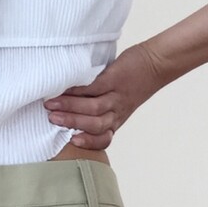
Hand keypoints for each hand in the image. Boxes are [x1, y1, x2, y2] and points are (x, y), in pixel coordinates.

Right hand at [43, 42, 164, 150]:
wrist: (156, 63)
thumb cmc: (134, 83)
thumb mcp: (119, 103)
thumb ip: (99, 109)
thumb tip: (70, 110)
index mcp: (115, 121)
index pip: (103, 139)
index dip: (88, 143)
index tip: (72, 141)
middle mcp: (116, 112)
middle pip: (93, 125)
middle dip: (70, 123)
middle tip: (51, 119)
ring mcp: (116, 96)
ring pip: (92, 108)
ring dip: (70, 107)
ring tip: (52, 104)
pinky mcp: (115, 79)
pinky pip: (94, 88)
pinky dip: (78, 90)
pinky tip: (65, 89)